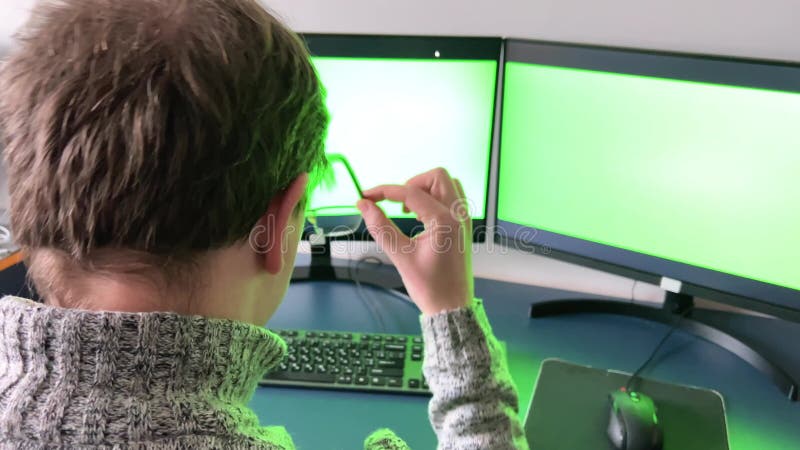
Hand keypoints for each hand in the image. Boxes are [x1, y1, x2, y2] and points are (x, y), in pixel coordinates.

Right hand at [357, 168, 473, 315]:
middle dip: (412, 183)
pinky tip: (421, 218)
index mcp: (444, 220)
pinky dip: (435, 199)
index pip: (411, 192)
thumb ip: (381, 227)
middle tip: (395, 202)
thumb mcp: (400, 256)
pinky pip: (452, 198)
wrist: (451, 306)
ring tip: (409, 210)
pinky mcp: (464, 226)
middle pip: (437, 176)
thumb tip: (363, 205)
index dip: (385, 191)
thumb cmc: (428, 286)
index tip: (366, 197)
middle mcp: (458, 214)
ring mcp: (464, 219)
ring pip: (447, 184)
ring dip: (426, 189)